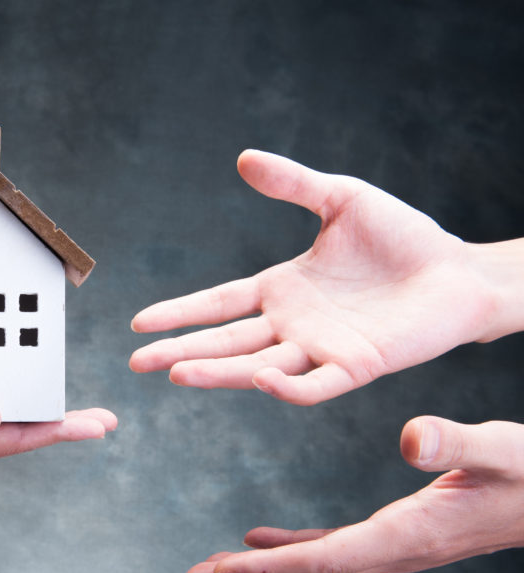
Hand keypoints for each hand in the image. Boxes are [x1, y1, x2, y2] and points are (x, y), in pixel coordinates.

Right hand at [130, 150, 499, 404]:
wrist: (462, 271)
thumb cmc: (404, 237)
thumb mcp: (341, 199)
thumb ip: (293, 184)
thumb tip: (244, 159)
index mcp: (282, 290)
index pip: (218, 305)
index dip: (179, 313)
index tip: (139, 322)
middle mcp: (292, 325)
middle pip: (225, 342)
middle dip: (180, 352)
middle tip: (137, 363)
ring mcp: (321, 349)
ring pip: (257, 367)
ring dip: (217, 373)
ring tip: (175, 374)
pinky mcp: (357, 367)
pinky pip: (315, 385)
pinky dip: (288, 387)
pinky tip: (262, 378)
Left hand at [183, 417, 523, 572]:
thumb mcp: (501, 449)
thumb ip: (457, 441)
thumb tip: (412, 437)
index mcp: (409, 536)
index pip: (325, 560)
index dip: (270, 566)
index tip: (220, 570)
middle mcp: (394, 551)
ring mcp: (394, 547)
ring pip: (314, 565)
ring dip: (261, 567)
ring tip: (212, 568)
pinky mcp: (396, 535)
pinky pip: (331, 548)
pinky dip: (290, 546)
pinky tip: (258, 538)